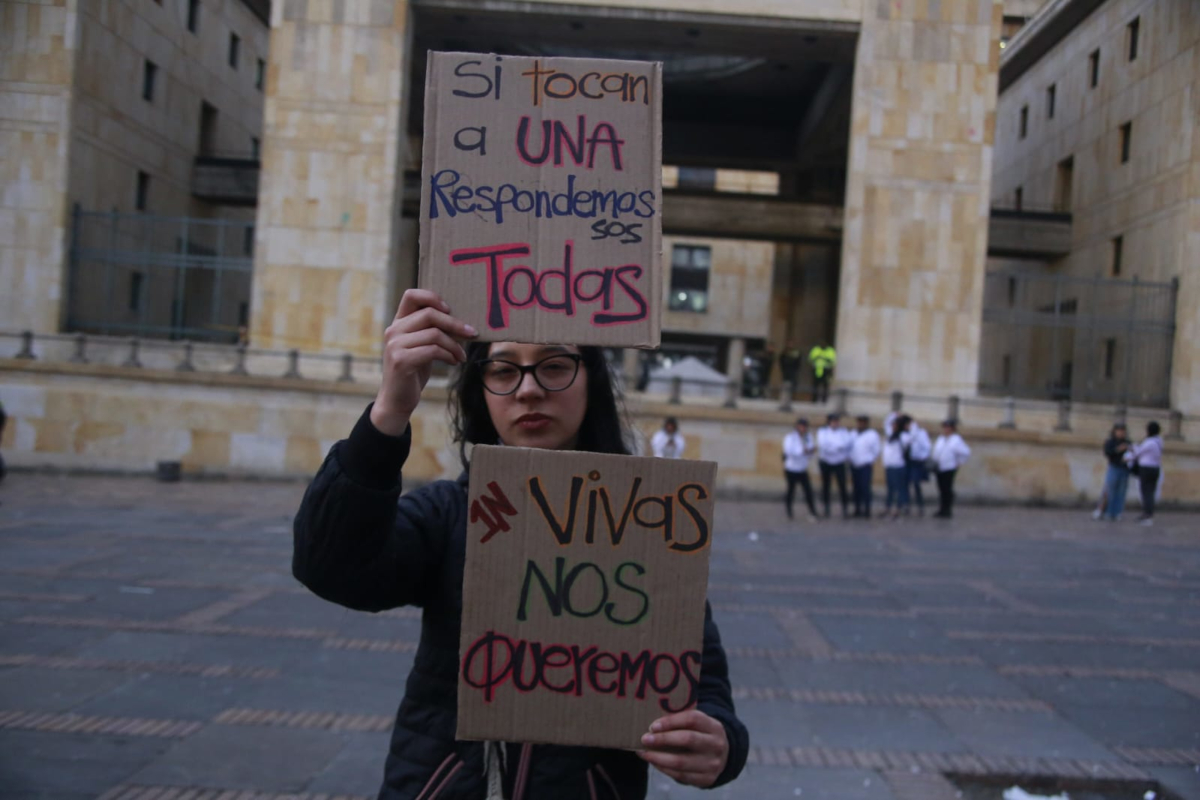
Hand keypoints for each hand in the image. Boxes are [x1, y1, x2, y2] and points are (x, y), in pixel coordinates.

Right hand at [370, 289, 475, 435]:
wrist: (397, 400)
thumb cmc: (413, 371)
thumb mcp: (421, 347)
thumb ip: (431, 331)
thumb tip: (462, 321)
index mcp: (398, 323)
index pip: (411, 295)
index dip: (432, 297)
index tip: (449, 309)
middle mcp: (394, 330)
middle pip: (429, 314)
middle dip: (455, 323)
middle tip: (471, 333)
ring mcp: (395, 345)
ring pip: (435, 334)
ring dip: (454, 345)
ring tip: (461, 355)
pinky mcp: (401, 360)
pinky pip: (433, 350)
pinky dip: (449, 355)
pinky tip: (454, 361)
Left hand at [638, 709, 728, 787]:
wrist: (723, 757)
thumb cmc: (701, 736)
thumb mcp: (699, 725)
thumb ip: (681, 722)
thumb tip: (652, 725)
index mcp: (714, 726)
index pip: (692, 719)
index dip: (671, 721)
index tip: (653, 725)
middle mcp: (716, 745)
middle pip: (687, 739)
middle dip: (663, 739)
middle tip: (645, 738)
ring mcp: (712, 764)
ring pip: (681, 761)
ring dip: (658, 757)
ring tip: (644, 752)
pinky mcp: (706, 779)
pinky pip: (681, 776)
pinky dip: (664, 769)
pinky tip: (654, 762)